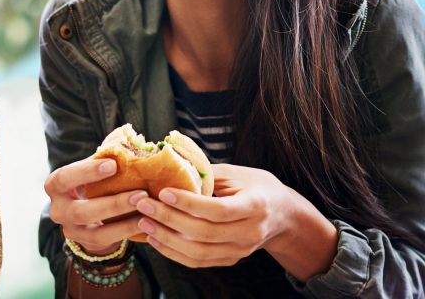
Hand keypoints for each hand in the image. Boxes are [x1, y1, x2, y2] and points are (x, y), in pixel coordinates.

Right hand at [44, 158, 146, 254]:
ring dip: (123, 221)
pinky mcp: (85, 243)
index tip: (113, 165)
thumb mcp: (90, 170)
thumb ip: (102, 160)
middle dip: (113, 204)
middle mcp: (57, 210)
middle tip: (140, 194)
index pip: (65, 178)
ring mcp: (70, 230)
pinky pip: (106, 240)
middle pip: (80, 211)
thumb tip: (126, 148)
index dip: (87, 172)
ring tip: (145, 209)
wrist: (86, 213)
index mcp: (55, 185)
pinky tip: (143, 222)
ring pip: (95, 231)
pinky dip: (126, 230)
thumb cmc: (91, 182)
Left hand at [134, 163, 335, 275]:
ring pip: (199, 253)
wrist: (283, 215)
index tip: (163, 192)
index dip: (189, 203)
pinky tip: (155, 239)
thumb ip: (207, 173)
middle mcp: (249, 233)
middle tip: (143, 205)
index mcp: (255, 206)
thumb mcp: (237, 173)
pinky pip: (199, 262)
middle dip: (169, 219)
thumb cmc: (256, 186)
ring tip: (143, 223)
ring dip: (167, 239)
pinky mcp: (230, 260)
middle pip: (205, 233)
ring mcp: (240, 251)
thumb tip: (170, 164)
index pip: (218, 210)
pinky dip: (174, 253)